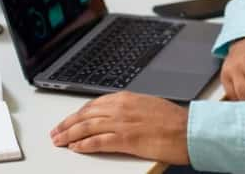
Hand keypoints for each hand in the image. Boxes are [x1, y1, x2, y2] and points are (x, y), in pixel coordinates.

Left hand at [50, 91, 189, 163]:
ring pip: (87, 127)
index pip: (94, 104)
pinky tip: (75, 148)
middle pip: (86, 115)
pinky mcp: (126, 140)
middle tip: (56, 131)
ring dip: (70, 134)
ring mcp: (122, 123)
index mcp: (126, 98)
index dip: (78, 113)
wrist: (188, 130)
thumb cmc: (173, 120)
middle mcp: (121, 108)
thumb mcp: (148, 105)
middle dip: (68, 124)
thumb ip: (129, 108)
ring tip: (59, 140)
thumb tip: (115, 115)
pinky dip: (84, 145)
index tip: (69, 119)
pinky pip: (98, 142)